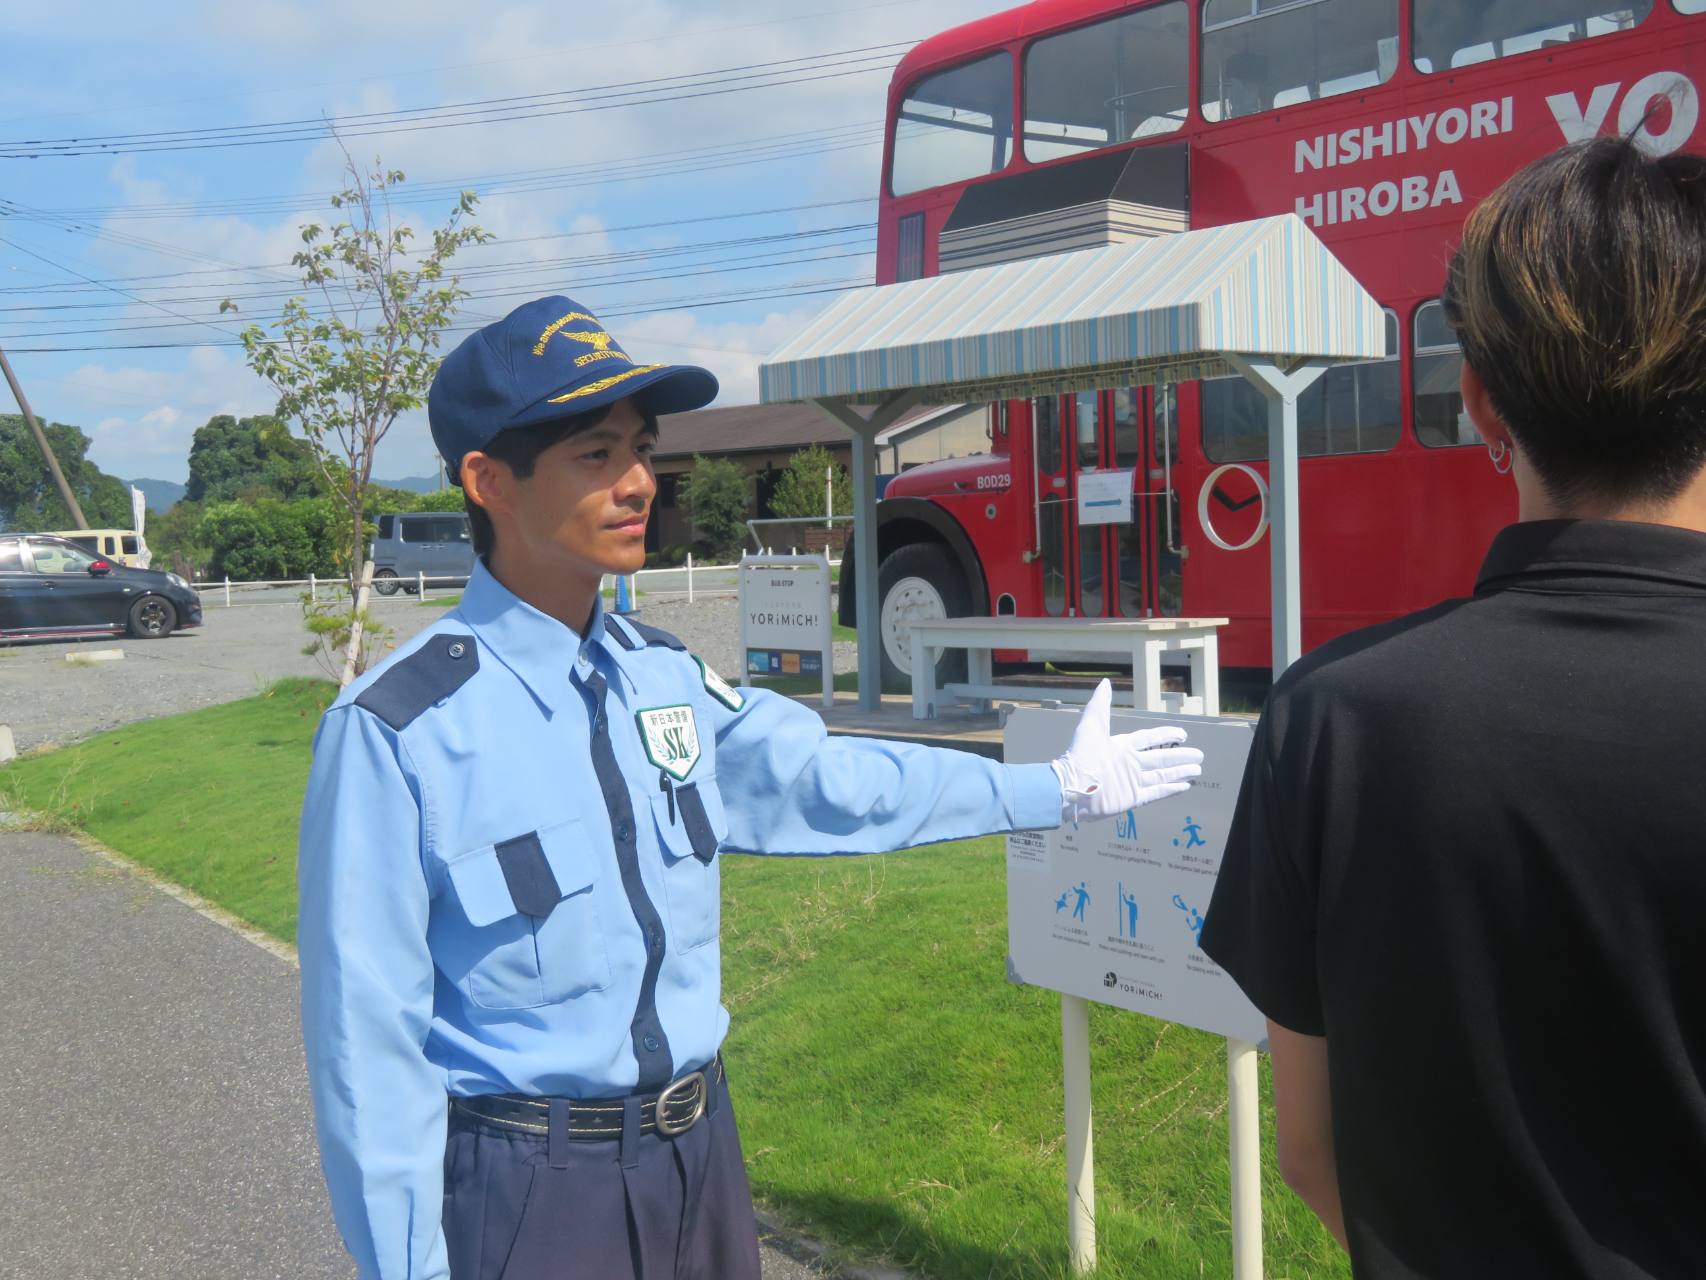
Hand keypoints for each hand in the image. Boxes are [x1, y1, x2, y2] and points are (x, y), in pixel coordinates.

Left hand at [1050, 679, 1202, 823]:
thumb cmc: (1081, 756)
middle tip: (1200, 755)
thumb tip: (1105, 681)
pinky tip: (1184, 786)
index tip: (1183, 733)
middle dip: (1180, 756)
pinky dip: (1170, 790)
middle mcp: (1128, 764)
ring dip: (1179, 772)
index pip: (1149, 739)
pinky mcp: (1130, 799)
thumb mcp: (1091, 725)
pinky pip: (1155, 793)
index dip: (1166, 735)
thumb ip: (1100, 704)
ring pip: (1161, 776)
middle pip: (1161, 759)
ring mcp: (1130, 782)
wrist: (1072, 787)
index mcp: (1121, 747)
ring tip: (1197, 770)